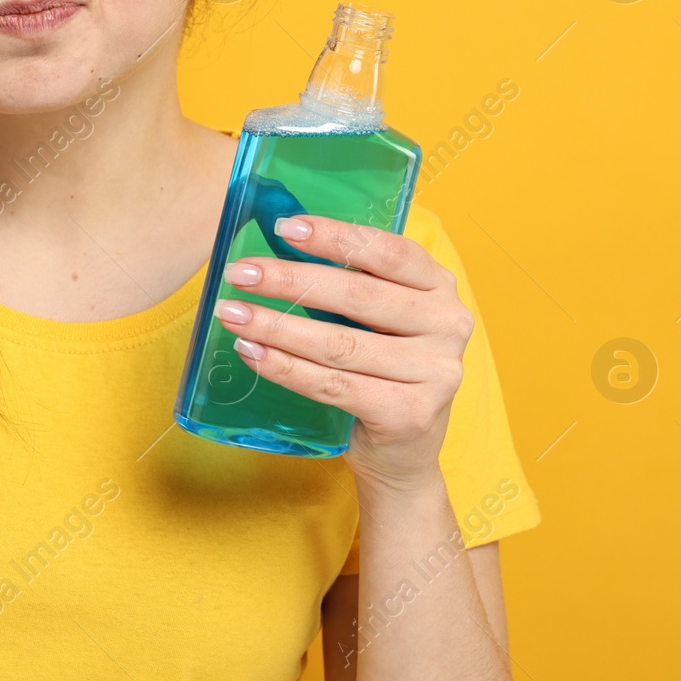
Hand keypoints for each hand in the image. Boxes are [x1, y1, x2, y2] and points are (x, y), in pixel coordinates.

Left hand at [211, 213, 472, 491]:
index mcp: (438, 286)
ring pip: (339, 344)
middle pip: (357, 295)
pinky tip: (253, 353)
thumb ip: (350, 281)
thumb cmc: (381, 368)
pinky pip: (334, 385)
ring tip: (233, 314)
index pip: (386, 251)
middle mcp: (447, 324)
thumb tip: (278, 244)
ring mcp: (434, 372)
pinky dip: (286, 369)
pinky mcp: (410, 414)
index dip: (334, 237)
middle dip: (290, 280)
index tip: (283, 228)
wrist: (404, 452)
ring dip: (277, 326)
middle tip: (239, 273)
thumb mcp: (380, 317)